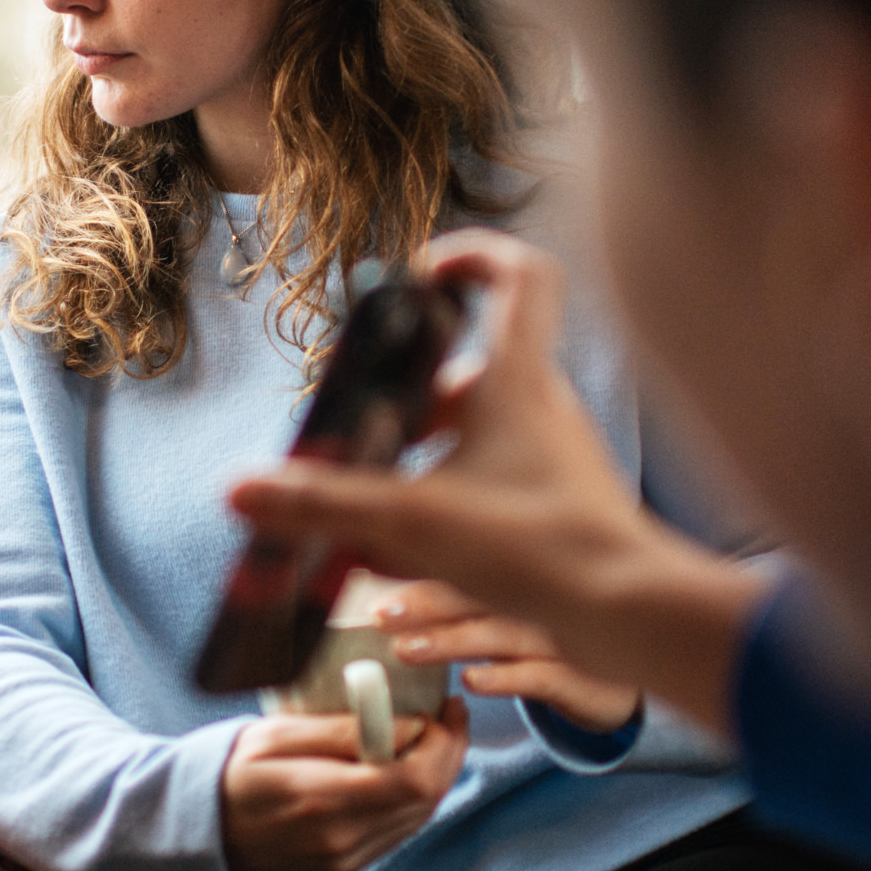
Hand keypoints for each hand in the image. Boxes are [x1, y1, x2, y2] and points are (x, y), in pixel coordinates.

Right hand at [220, 698, 469, 870]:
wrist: (198, 838)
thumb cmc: (229, 775)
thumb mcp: (273, 736)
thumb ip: (339, 731)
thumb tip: (406, 723)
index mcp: (322, 800)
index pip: (414, 779)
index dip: (445, 742)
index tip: (447, 705)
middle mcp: (342, 839)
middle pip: (427, 799)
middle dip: (449, 753)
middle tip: (447, 715)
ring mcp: (347, 860)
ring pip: (420, 816)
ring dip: (437, 774)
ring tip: (432, 734)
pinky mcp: (348, 867)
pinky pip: (400, 829)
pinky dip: (415, 796)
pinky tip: (407, 765)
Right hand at [228, 231, 763, 725]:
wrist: (630, 616)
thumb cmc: (538, 546)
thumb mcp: (413, 521)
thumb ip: (323, 504)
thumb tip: (240, 488)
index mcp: (516, 378)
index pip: (518, 273)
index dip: (470, 255)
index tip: (419, 274)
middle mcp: (541, 406)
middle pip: (475, 366)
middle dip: (412, 392)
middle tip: (368, 425)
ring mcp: (554, 458)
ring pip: (481, 432)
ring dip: (426, 454)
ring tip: (377, 498)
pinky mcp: (559, 507)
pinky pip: (495, 483)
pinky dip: (450, 500)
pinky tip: (412, 553)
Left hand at [377, 579, 642, 734]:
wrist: (625, 675)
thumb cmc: (550, 638)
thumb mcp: (507, 612)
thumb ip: (459, 598)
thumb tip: (388, 596)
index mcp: (515, 577)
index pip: (461, 564)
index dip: (415, 569)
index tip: (366, 577)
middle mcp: (536, 599)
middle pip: (475, 594)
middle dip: (424, 603)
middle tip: (379, 613)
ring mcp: (560, 635)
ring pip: (500, 634)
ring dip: (450, 641)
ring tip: (406, 650)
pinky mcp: (579, 675)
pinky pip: (538, 675)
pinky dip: (504, 677)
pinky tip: (471, 682)